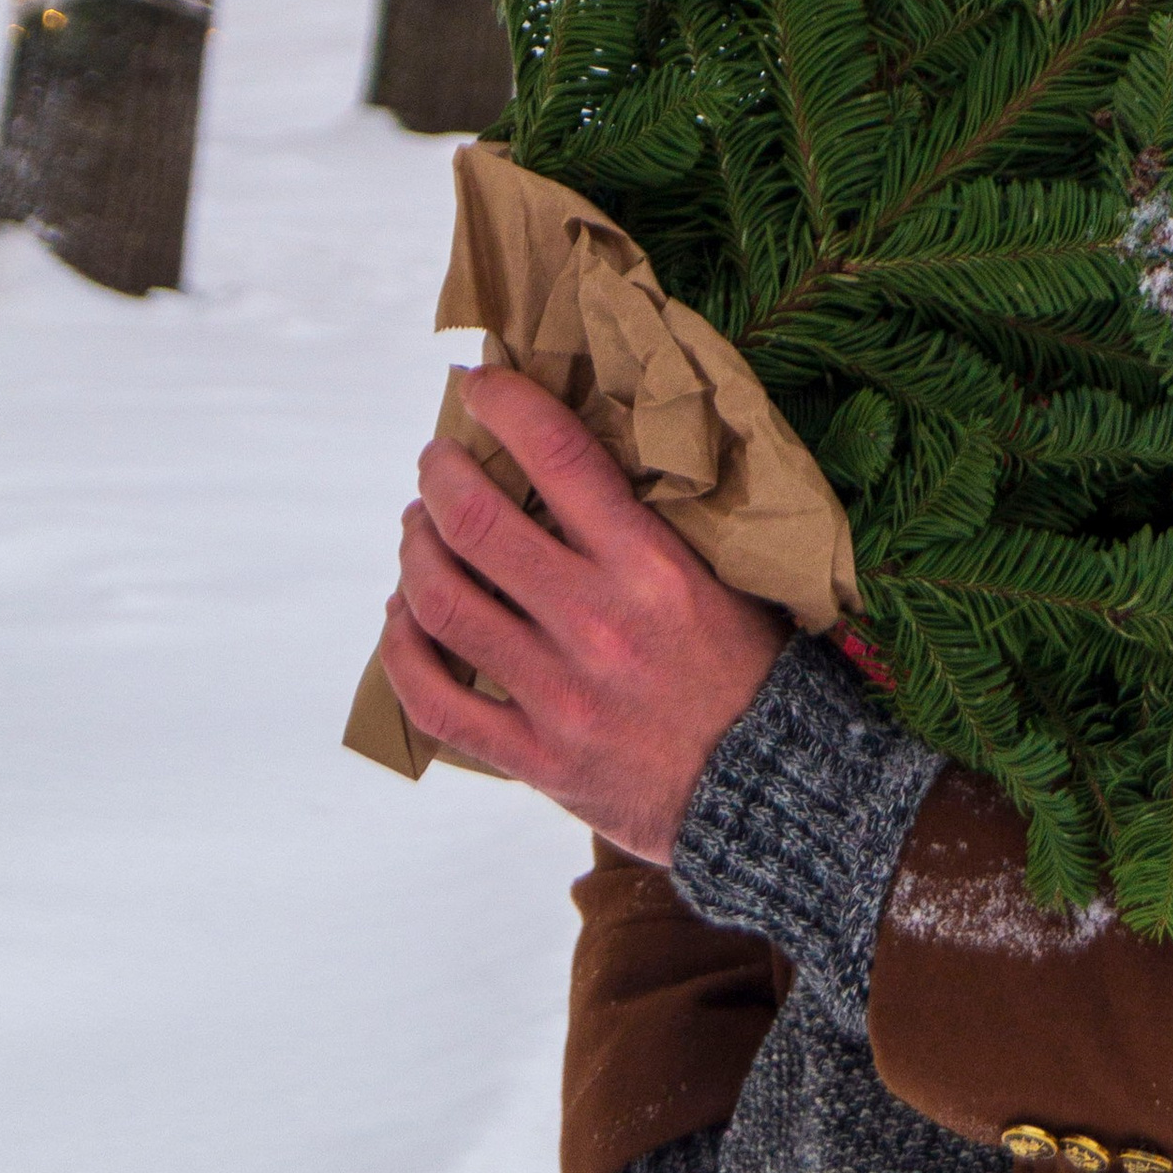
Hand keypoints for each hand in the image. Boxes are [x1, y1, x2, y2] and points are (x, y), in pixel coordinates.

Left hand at [378, 364, 786, 862]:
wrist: (771, 789)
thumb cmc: (753, 671)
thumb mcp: (725, 576)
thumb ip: (652, 527)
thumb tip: (580, 462)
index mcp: (651, 567)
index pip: (561, 456)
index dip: (508, 404)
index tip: (481, 383)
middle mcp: (596, 623)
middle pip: (478, 525)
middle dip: (441, 477)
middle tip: (437, 462)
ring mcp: (558, 694)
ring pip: (444, 604)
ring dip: (415, 553)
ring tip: (417, 531)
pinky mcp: (536, 756)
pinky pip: (437, 701)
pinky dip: (402, 652)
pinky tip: (400, 620)